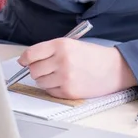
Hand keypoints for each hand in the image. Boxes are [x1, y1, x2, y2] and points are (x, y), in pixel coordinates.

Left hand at [17, 40, 137, 99]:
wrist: (114, 69)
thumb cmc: (93, 56)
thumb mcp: (72, 44)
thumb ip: (50, 50)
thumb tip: (27, 60)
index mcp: (61, 45)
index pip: (31, 54)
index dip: (25, 59)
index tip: (24, 61)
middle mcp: (61, 60)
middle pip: (33, 69)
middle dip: (37, 70)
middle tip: (47, 68)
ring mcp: (65, 77)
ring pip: (40, 82)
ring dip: (45, 80)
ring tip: (58, 75)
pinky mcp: (69, 92)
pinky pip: (50, 92)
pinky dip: (53, 89)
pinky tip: (64, 83)